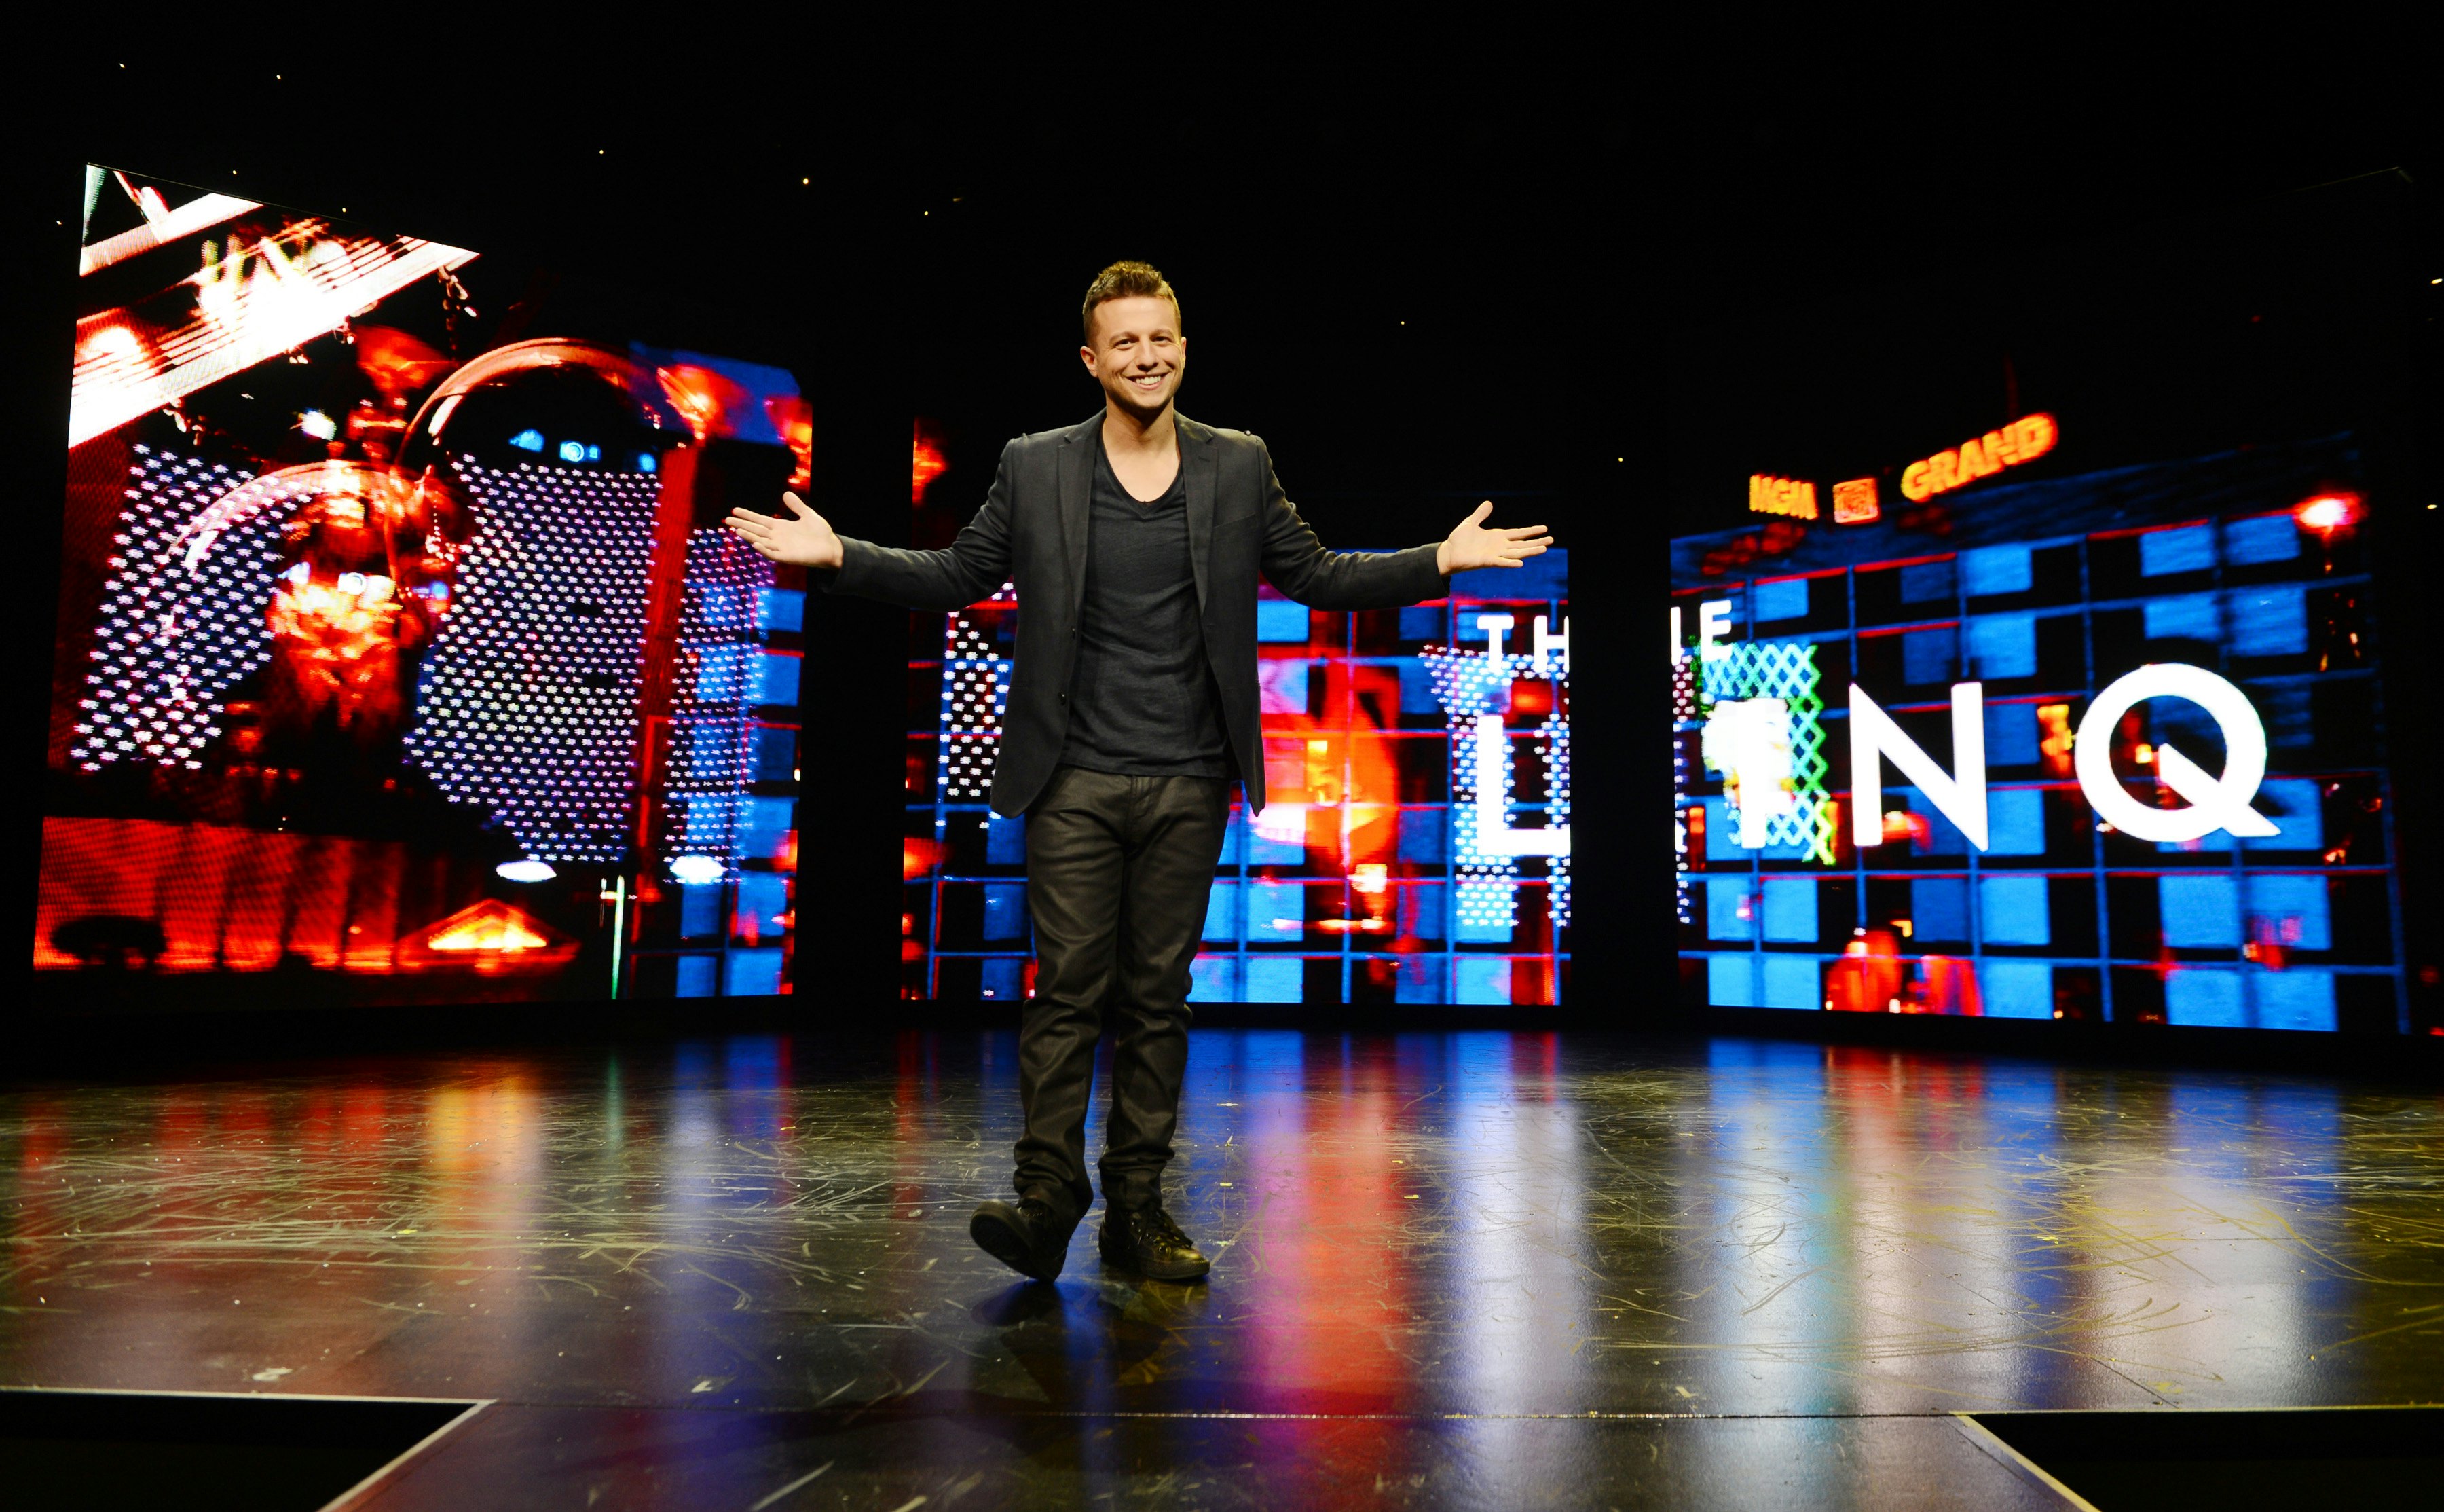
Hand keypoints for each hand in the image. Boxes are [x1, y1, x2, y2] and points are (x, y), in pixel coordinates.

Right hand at [727, 491, 842, 569]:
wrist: (832, 547)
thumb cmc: (820, 533)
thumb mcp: (808, 515)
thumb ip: (796, 506)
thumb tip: (786, 493)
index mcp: (781, 527)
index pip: (760, 520)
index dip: (748, 515)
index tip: (735, 510)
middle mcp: (778, 537)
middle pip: (756, 530)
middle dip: (742, 524)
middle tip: (727, 519)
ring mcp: (781, 548)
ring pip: (761, 541)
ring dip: (749, 536)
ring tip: (738, 530)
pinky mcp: (787, 557)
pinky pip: (772, 554)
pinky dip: (764, 550)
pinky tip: (756, 544)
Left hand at [1436, 501, 1551, 574]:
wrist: (1448, 553)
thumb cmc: (1459, 540)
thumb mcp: (1470, 522)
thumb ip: (1480, 514)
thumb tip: (1489, 503)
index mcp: (1497, 537)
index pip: (1519, 534)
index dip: (1531, 531)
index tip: (1544, 529)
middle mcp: (1499, 546)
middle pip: (1522, 544)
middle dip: (1537, 542)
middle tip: (1551, 540)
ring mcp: (1495, 554)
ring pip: (1517, 553)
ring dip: (1530, 551)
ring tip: (1544, 549)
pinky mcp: (1487, 561)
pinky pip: (1502, 562)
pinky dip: (1510, 563)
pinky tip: (1521, 563)